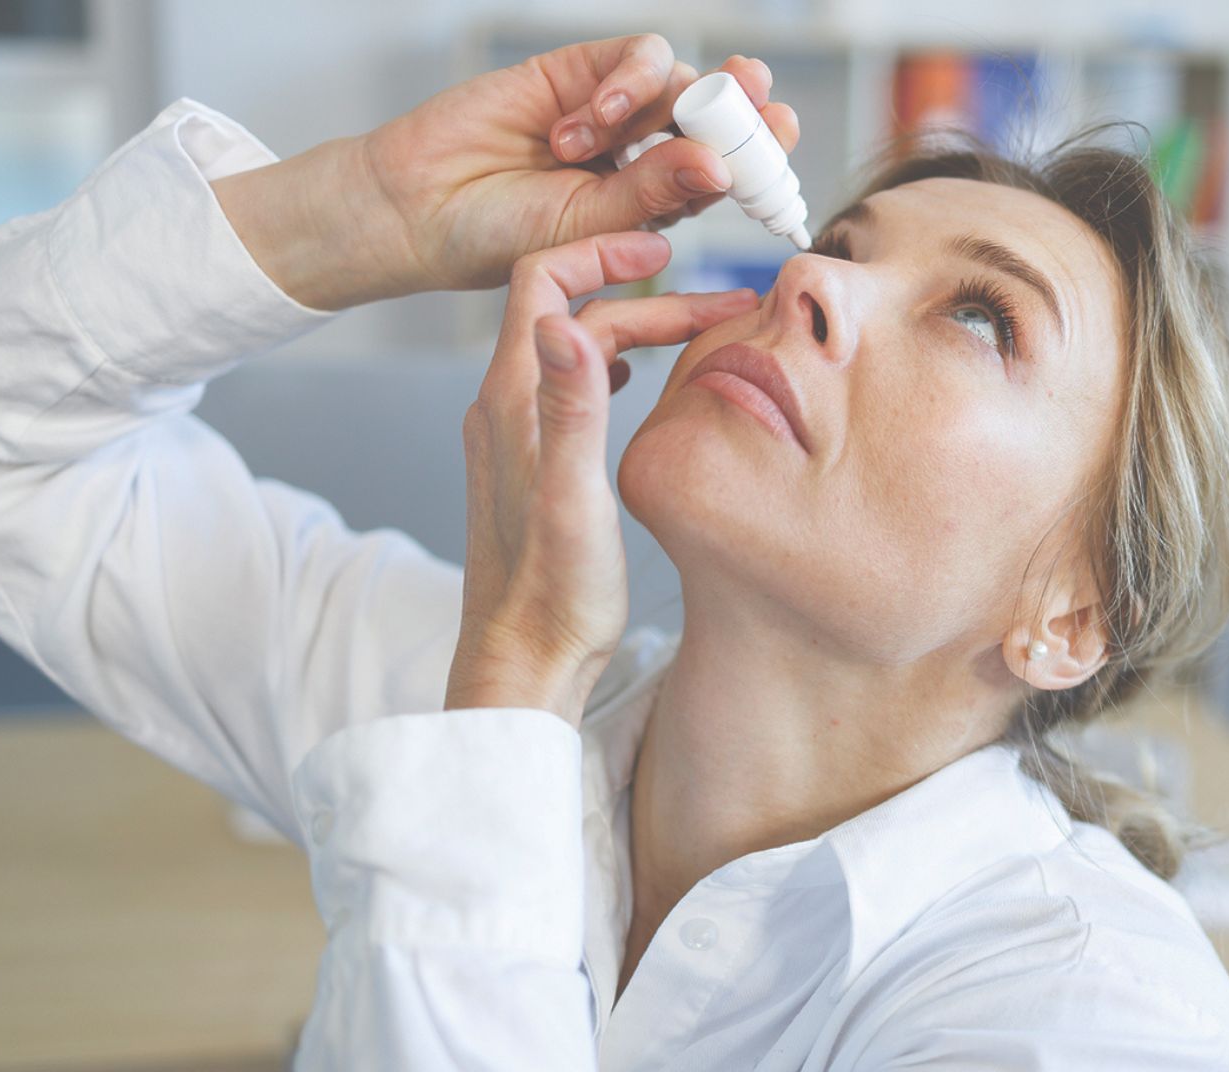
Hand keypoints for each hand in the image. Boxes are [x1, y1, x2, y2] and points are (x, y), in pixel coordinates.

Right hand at [212, 35, 797, 310]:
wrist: (419, 210)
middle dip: (747, 110)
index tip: (784, 158)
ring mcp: (614, 109)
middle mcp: (645, 152)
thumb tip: (719, 166)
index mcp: (658, 202)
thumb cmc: (500, 240)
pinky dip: (622, 84)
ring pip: (680, 81)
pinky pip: (634, 57)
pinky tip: (581, 122)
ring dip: (657, 105)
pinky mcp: (579, 70)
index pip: (728, 173)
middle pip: (718, 116)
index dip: (762, 159)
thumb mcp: (586, 228)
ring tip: (594, 143)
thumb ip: (651, 194)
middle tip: (764, 109)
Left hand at [443, 231, 754, 722]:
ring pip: (575, 349)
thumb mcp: (573, 495)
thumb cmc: (554, 593)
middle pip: (571, 312)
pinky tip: (642, 382)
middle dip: (646, 295)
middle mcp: (506, 407)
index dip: (602, 251)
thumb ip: (572, 406)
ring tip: (700, 333)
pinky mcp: (532, 465)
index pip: (542, 280)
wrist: (523, 662)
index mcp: (513, 400)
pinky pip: (572, 388)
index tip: (667, 251)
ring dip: (636, 329)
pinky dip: (615, 366)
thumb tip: (564, 322)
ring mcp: (515, 436)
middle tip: (723, 306)